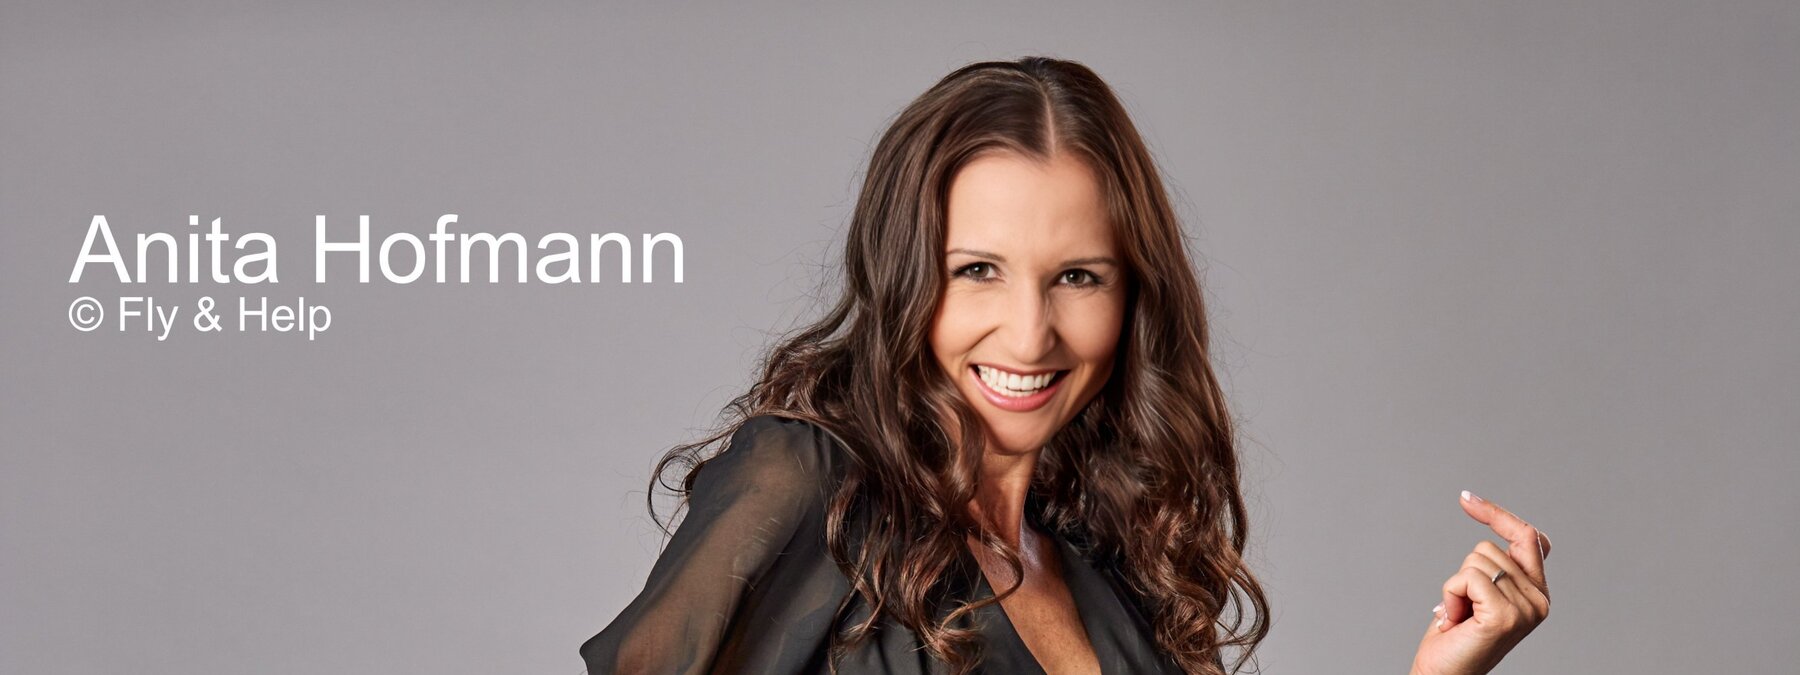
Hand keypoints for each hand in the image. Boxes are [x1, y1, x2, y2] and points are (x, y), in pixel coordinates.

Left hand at [1408, 491, 1551, 674]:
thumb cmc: (1455, 635)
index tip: (1466, 498)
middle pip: (1490, 548)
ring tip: (1461, 616)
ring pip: (1477, 561)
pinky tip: (1454, 620)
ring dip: (1456, 586)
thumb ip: (1496, 564)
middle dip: (1465, 573)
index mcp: (1538, 592)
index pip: (1529, 538)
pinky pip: (1468, 577)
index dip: (1498, 516)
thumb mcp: (1479, 591)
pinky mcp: (1507, 616)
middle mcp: (1540, 600)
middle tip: (1464, 609)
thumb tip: (1490, 512)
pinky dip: (1451, 594)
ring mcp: (1527, 609)